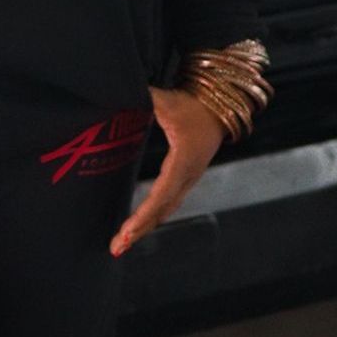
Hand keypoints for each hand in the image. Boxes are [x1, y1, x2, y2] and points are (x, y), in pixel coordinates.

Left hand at [110, 84, 222, 256]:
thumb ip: (145, 96)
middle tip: (116, 248)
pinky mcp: (185, 178)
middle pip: (161, 210)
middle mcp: (188, 176)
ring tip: (121, 244)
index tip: (126, 232)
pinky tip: (137, 227)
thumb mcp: (168, 99)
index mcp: (184, 161)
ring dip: (144, 227)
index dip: (142, 215)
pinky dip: (152, 217)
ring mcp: (188, 179)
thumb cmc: (193, 103)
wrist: (220, 106)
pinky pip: (167, 203)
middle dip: (138, 230)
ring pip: (165, 210)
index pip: (160, 195)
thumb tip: (118, 88)